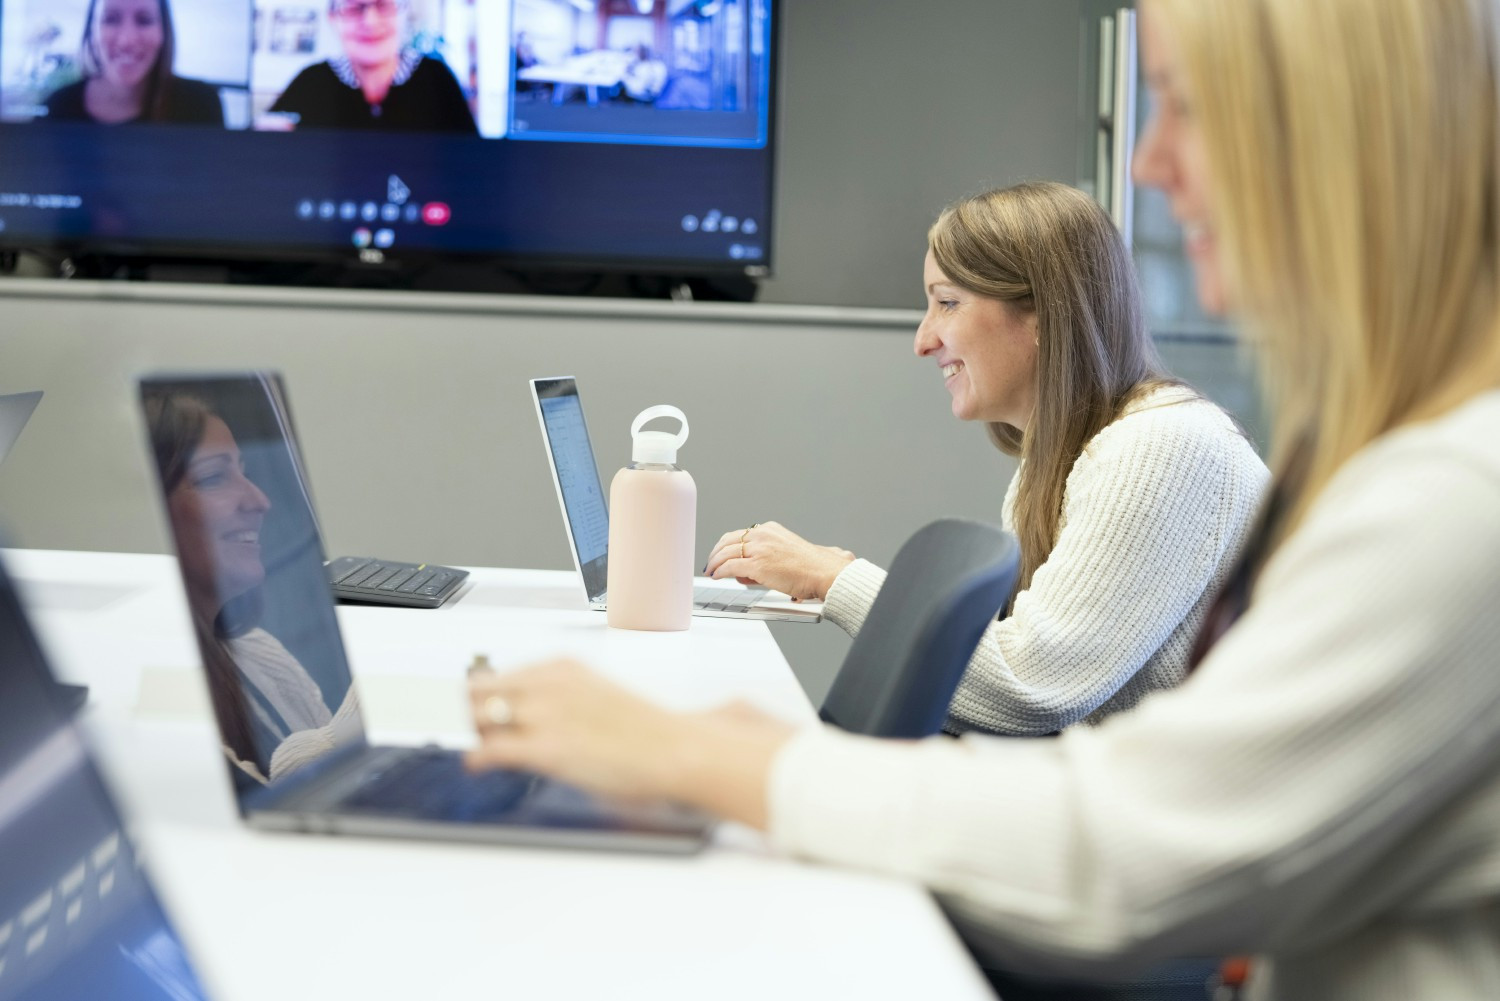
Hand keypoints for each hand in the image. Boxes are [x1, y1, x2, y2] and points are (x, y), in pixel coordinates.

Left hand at [465, 658, 793, 826]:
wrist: (676, 748)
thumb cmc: (650, 730)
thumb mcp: (601, 696)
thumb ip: (567, 698)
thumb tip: (545, 712)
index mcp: (563, 668)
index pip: (502, 674)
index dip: (480, 692)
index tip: (469, 703)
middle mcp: (548, 683)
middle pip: (480, 689)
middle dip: (467, 708)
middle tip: (466, 727)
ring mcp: (545, 714)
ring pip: (479, 716)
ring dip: (472, 731)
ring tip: (473, 744)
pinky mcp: (545, 747)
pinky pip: (490, 749)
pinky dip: (476, 758)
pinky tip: (476, 764)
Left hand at [704, 521, 854, 600]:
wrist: (824, 573)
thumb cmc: (812, 568)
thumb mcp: (786, 553)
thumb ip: (767, 558)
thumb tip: (748, 572)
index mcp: (770, 529)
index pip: (740, 535)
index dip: (727, 546)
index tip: (722, 553)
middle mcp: (762, 535)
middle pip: (728, 540)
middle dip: (716, 553)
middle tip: (711, 563)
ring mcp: (759, 549)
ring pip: (725, 553)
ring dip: (714, 563)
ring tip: (710, 571)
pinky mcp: (757, 565)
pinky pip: (729, 567)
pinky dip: (719, 571)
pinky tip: (716, 576)